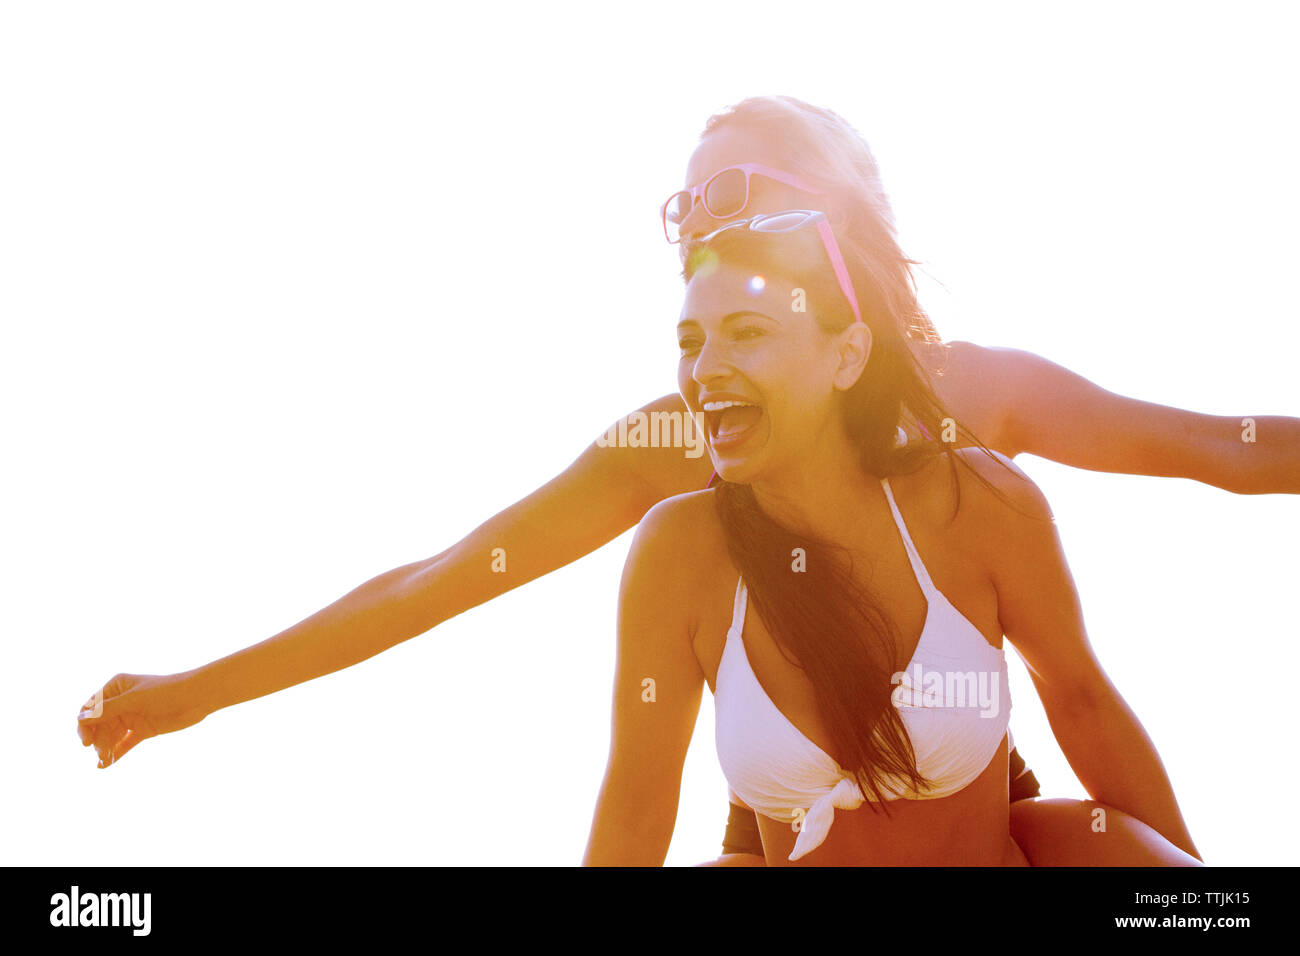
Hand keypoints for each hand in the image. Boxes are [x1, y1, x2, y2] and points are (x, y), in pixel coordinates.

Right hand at [77, 672, 207, 767]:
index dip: (85, 725)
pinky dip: (116, 753)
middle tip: (101, 753)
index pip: (91, 708)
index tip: (86, 741)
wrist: (197, 697)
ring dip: (106, 747)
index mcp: (116, 687)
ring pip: (111, 735)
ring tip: (105, 759)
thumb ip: (108, 710)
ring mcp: (132, 716)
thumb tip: (80, 717)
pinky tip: (105, 765)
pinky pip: (124, 743)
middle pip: (100, 724)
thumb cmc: (166, 691)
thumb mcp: (134, 700)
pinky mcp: (143, 729)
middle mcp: (121, 701)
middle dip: (98, 739)